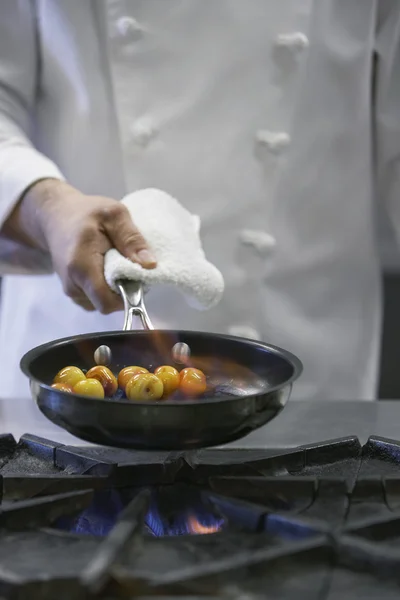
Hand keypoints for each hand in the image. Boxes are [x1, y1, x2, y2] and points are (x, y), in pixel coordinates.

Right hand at [4, 179, 155, 312]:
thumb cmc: (85, 213)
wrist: (55, 216)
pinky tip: (106, 269)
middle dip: (124, 290)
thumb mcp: (114, 215)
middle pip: (107, 304)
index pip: (107, 302)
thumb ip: (132, 239)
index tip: (138, 276)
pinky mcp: (74, 291)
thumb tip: (150, 265)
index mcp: (81, 267)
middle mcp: (72, 285)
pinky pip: (96, 299)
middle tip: (128, 264)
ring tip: (116, 263)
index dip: (128, 295)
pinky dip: (106, 288)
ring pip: (102, 303)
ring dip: (115, 289)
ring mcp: (71, 291)